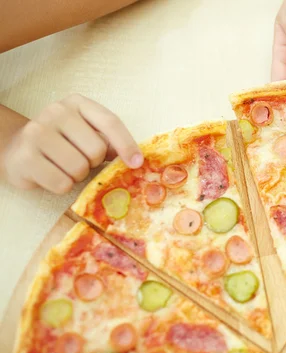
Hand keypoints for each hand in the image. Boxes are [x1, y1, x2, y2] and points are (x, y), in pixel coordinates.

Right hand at [2, 94, 142, 193]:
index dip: (127, 145)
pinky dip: (62, 186)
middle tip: (81, 161)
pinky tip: (52, 175)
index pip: (110, 122)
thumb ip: (109, 141)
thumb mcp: (87, 133)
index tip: (137, 163)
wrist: (18, 148)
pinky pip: (61, 183)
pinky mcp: (25, 157)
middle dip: (93, 163)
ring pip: (79, 168)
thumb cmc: (62, 142)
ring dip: (77, 176)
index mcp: (77, 103)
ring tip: (65, 168)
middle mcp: (56, 112)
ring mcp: (37, 133)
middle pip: (96, 149)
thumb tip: (133, 159)